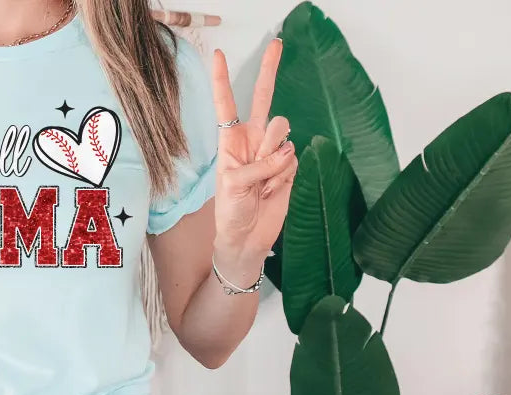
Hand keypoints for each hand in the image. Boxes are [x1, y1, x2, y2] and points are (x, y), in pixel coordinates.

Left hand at [211, 40, 297, 259]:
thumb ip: (257, 165)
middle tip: (278, 42)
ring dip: (272, 158)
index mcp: (230, 139)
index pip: (226, 104)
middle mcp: (251, 139)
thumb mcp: (233, 185)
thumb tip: (285, 153)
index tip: (218, 54)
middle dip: (270, 70)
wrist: (247, 237)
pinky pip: (292, 159)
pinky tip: (272, 190)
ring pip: (282, 132)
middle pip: (265, 99)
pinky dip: (282, 176)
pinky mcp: (289, 165)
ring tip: (261, 182)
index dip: (222, 80)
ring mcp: (272, 151)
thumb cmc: (231, 211)